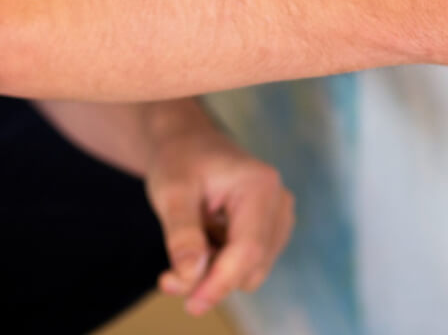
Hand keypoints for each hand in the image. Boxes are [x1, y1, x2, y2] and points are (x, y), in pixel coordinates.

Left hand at [143, 108, 294, 315]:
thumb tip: (190, 276)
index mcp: (260, 186)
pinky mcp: (272, 231)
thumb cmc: (180, 160)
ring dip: (214, 273)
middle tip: (167, 276)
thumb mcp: (171, 191)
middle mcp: (279, 202)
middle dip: (211, 279)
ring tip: (183, 248)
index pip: (249, 249)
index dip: (221, 282)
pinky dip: (221, 266)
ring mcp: (280, 217)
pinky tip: (202, 244)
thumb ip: (181, 234)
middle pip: (251, 266)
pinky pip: (249, 265)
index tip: (192, 305)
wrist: (189, 143)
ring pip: (250, 271)